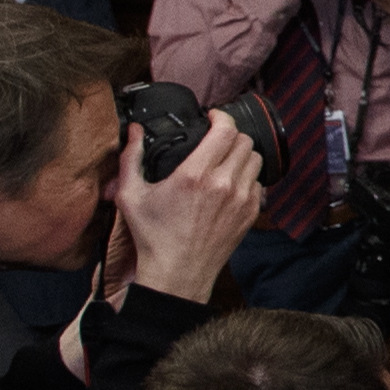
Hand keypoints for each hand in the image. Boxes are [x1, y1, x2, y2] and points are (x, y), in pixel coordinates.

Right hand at [109, 110, 265, 302]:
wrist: (178, 272)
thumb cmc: (153, 236)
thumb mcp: (130, 195)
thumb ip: (131, 158)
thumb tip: (135, 130)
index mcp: (195, 175)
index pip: (225, 130)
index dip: (222, 117)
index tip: (213, 117)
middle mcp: (223, 184)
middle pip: (244, 141)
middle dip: (230, 135)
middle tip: (216, 139)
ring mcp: (241, 199)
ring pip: (256, 159)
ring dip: (241, 154)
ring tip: (224, 159)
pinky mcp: (251, 213)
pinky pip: (259, 182)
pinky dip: (248, 177)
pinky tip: (230, 182)